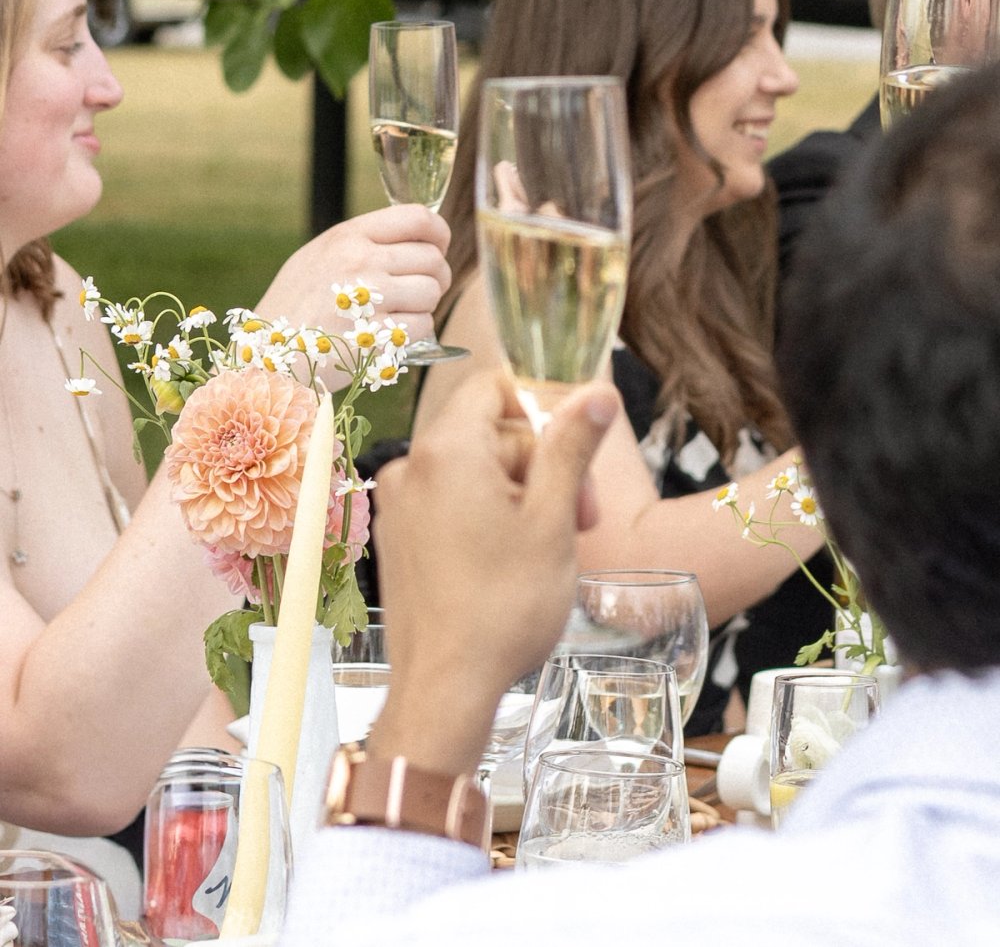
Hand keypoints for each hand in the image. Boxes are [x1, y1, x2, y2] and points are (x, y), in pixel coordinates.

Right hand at [256, 205, 450, 341]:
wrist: (266, 354)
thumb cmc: (293, 305)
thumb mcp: (319, 255)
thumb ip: (363, 242)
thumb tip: (416, 239)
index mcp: (349, 236)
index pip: (418, 218)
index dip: (439, 233)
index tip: (438, 247)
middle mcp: (361, 261)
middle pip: (432, 259)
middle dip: (436, 276)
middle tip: (422, 289)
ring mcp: (368, 299)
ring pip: (431, 293)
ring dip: (425, 306)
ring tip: (400, 313)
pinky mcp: (375, 337)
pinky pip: (423, 326)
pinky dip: (415, 332)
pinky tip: (393, 333)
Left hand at [367, 373, 619, 775]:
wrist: (445, 690)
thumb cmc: (503, 607)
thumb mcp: (553, 520)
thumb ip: (571, 447)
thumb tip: (597, 393)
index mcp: (446, 449)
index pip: (494, 388)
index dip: (542, 412)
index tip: (574, 455)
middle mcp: (411, 466)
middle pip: (488, 431)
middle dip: (540, 463)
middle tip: (580, 517)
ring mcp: (397, 504)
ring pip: (471, 469)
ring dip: (518, 493)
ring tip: (551, 546)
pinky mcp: (397, 537)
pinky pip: (447, 501)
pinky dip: (484, 516)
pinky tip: (512, 560)